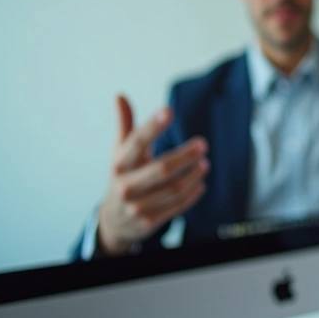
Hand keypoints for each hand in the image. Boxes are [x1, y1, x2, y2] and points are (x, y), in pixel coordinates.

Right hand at [96, 94, 207, 254]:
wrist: (114, 221)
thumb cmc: (122, 177)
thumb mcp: (120, 152)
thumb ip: (125, 125)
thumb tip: (119, 95)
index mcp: (119, 164)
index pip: (136, 142)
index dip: (152, 126)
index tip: (168, 111)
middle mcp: (125, 185)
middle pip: (161, 169)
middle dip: (184, 156)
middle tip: (202, 145)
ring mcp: (136, 206)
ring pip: (173, 189)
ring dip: (192, 175)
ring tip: (204, 163)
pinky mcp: (148, 222)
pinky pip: (176, 206)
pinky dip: (191, 195)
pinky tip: (200, 183)